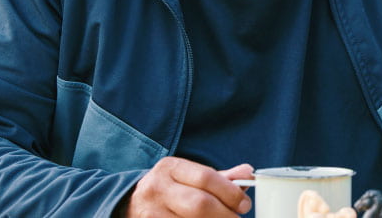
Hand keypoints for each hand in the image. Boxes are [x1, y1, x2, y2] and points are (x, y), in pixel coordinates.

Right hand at [125, 156, 253, 216]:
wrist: (132, 204)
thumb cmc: (170, 190)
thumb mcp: (190, 177)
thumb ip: (220, 177)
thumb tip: (248, 173)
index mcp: (170, 167)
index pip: (206, 177)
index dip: (230, 192)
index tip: (244, 204)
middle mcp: (157, 188)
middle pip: (199, 204)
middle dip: (224, 214)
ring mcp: (150, 212)